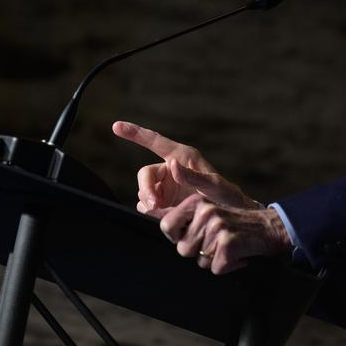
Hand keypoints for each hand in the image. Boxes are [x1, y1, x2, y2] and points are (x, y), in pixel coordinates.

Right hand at [111, 120, 255, 213]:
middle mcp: (171, 169)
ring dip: (149, 202)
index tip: (116, 126)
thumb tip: (172, 165)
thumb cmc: (227, 197)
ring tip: (166, 211)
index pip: (154, 141)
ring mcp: (166, 186)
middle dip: (146, 189)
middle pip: (145, 174)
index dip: (135, 133)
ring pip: (144, 191)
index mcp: (182, 156)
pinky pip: (146, 205)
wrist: (229, 218)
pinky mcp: (164, 202)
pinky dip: (150, 211)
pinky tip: (163, 215)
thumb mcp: (215, 186)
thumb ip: (194, 176)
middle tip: (154, 205)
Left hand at [159, 193, 292, 273]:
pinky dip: (227, 267)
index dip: (176, 238)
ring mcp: (217, 228)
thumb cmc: (234, 222)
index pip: (166, 226)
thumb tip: (148, 212)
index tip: (190, 237)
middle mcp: (205, 212)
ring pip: (199, 261)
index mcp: (196, 202)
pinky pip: (215, 268)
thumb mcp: (207, 210)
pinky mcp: (228, 244)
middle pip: (182, 249)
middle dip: (198, 252)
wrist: (269, 228)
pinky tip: (237, 255)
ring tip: (227, 247)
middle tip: (215, 243)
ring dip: (213, 260)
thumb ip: (181, 215)